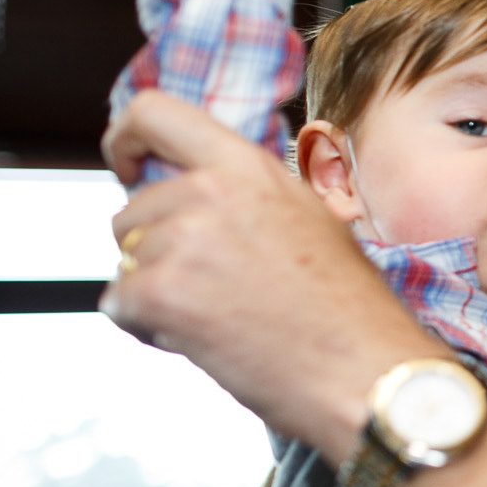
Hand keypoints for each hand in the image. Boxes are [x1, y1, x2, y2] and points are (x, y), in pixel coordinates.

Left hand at [102, 90, 443, 457]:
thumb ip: (249, 200)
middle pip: (132, 211)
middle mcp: (213, 192)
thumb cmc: (349, 313)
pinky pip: (119, 304)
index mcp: (251, 168)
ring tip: (222, 318)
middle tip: (213, 292)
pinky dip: (148, 328)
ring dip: (157, 294)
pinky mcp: (162, 291)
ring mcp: (185, 239)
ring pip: (127, 261)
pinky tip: (205, 340)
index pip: (156, 114)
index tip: (126, 167)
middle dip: (154, 253)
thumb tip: (199, 202)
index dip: (125, 139)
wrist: (367, 373)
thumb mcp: (310, 223)